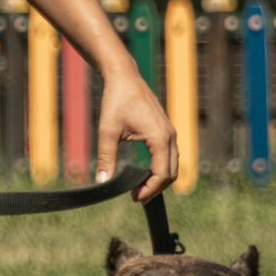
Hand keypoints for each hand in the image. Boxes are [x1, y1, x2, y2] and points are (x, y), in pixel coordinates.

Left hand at [95, 63, 178, 200]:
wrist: (124, 77)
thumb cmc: (116, 101)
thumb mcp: (108, 131)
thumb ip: (106, 158)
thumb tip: (102, 182)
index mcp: (159, 137)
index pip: (162, 173)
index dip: (150, 190)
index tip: (134, 198)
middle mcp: (169, 135)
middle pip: (172, 173)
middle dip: (157, 188)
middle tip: (137, 197)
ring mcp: (170, 132)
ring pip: (173, 164)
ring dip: (160, 179)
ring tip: (140, 188)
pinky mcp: (165, 130)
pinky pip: (170, 155)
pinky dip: (161, 168)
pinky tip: (144, 174)